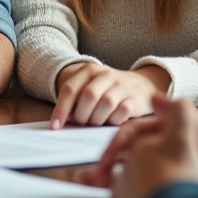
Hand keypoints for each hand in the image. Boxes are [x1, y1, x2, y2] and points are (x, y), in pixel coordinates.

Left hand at [50, 62, 170, 128]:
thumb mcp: (90, 88)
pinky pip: (122, 111)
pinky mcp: (135, 98)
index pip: (70, 89)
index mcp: (90, 70)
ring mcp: (122, 86)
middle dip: (81, 115)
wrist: (141, 85)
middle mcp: (106, 75)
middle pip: (88, 96)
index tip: (55, 126)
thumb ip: (76, 101)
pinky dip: (113, 120)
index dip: (61, 109)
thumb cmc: (108, 91)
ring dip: (97, 119)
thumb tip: (62, 121)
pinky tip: (111, 121)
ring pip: (106, 103)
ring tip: (96, 123)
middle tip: (81, 124)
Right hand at [105, 97, 197, 197]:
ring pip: (133, 173)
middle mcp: (165, 147)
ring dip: (114, 182)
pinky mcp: (174, 186)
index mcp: (167, 130)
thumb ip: (177, 112)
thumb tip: (151, 96)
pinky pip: (146, 189)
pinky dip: (130, 195)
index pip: (130, 135)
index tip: (104, 161)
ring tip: (99, 191)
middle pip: (128, 155)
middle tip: (93, 180)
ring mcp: (169, 167)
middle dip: (107, 166)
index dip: (114, 147)